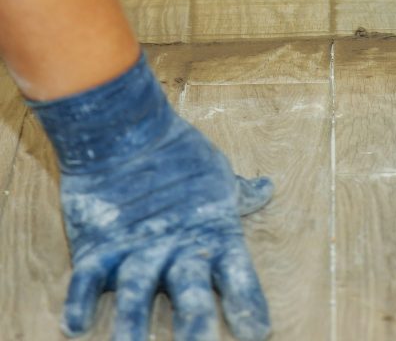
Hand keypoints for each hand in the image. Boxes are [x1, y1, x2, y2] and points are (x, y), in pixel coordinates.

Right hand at [29, 55, 273, 340]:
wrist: (122, 129)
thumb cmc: (178, 154)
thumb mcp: (217, 176)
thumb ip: (240, 194)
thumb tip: (266, 189)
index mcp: (212, 233)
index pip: (236, 273)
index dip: (248, 302)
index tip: (259, 331)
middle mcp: (176, 246)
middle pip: (188, 289)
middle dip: (196, 320)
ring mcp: (135, 247)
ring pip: (137, 290)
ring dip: (134, 321)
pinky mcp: (98, 244)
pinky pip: (87, 278)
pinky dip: (79, 301)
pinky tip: (75, 326)